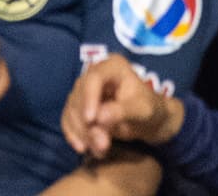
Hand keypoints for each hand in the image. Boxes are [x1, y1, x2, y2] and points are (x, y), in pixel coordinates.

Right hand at [61, 55, 182, 158]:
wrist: (149, 121)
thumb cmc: (150, 110)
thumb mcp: (142, 110)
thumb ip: (123, 111)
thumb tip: (99, 118)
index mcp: (113, 66)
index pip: (94, 78)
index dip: (89, 98)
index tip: (91, 120)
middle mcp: (95, 73)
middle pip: (80, 95)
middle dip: (88, 124)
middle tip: (102, 146)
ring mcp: (85, 89)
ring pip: (73, 109)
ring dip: (83, 133)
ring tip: (100, 151)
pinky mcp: (79, 105)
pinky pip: (68, 118)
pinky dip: (72, 133)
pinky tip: (83, 148)